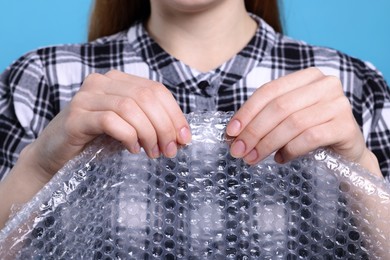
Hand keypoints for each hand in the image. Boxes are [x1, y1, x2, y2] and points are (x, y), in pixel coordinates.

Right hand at [25, 70, 190, 180]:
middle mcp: (102, 82)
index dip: (175, 114)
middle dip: (165, 126)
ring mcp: (87, 97)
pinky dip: (129, 136)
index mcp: (118, 80)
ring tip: (153, 153)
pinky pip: (111, 121)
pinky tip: (133, 149)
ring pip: (130, 107)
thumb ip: (153, 125)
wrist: (55, 156)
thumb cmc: (96, 141)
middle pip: (146, 97)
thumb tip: (184, 136)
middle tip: (171, 150)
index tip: (185, 138)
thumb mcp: (130, 129)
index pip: (156, 90)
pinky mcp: (76, 116)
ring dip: (149, 133)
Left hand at [227, 67, 380, 175]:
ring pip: (292, 123)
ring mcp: (338, 104)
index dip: (247, 112)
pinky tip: (281, 158)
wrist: (346, 152)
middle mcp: (325, 84)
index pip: (269, 91)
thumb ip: (264, 119)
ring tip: (254, 158)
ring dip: (267, 143)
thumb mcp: (286, 119)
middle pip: (279, 107)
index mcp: (307, 77)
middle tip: (238, 151)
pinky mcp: (346, 126)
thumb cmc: (311, 133)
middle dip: (253, 131)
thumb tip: (233, 133)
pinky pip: (310, 138)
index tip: (230, 132)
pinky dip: (290, 150)